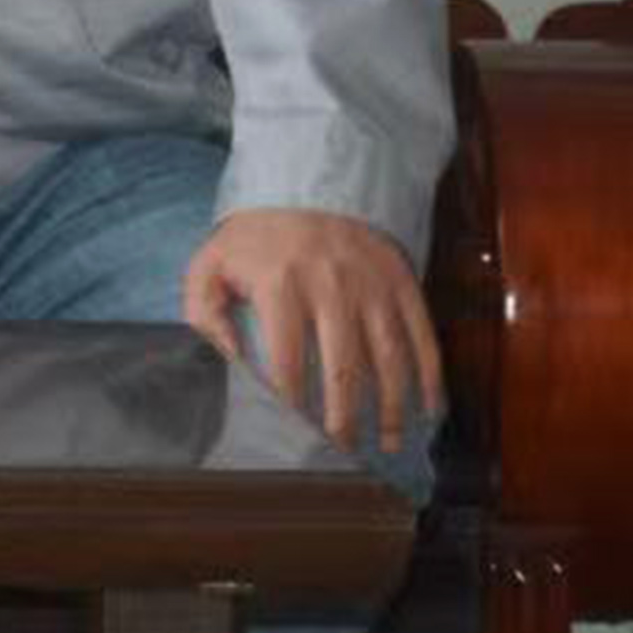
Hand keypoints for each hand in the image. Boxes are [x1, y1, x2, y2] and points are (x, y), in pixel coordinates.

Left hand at [182, 207, 443, 454]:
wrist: (311, 180)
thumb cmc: (255, 239)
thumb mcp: (211, 265)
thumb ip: (203, 315)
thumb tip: (225, 362)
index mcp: (281, 286)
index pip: (285, 361)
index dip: (289, 405)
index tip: (290, 437)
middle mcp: (332, 287)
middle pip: (343, 367)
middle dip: (344, 418)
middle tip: (341, 453)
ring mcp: (372, 285)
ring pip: (389, 357)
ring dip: (391, 406)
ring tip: (387, 443)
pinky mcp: (401, 280)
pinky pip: (421, 334)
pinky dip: (429, 374)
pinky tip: (428, 408)